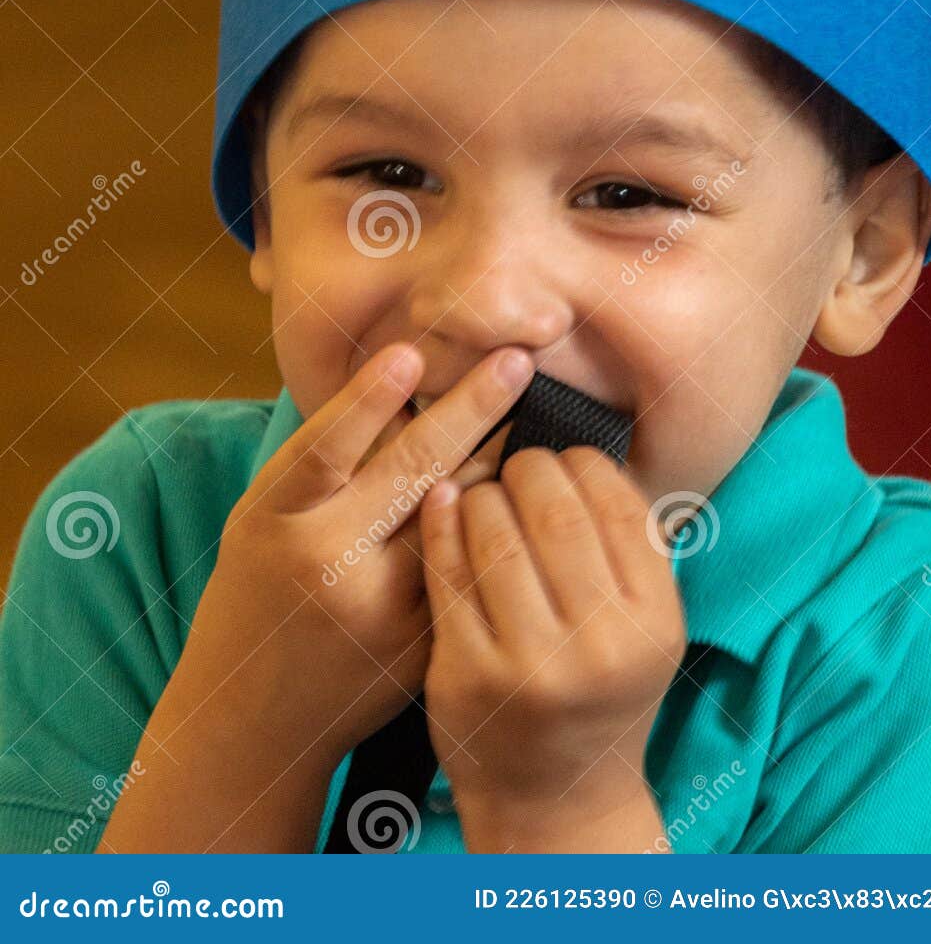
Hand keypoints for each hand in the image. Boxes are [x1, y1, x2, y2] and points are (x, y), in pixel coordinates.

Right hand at [179, 342, 534, 769]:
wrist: (251, 721)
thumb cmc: (258, 591)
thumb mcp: (262, 517)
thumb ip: (322, 461)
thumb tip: (403, 376)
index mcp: (275, 522)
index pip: (326, 447)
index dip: (368, 400)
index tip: (411, 352)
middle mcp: (327, 564)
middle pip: (408, 473)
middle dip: (470, 410)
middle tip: (517, 360)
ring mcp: (381, 611)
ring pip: (454, 518)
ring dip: (498, 462)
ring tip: (536, 409)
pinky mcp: (421, 646)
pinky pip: (468, 568)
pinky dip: (495, 524)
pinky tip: (525, 487)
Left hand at [419, 444, 686, 834]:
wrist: (555, 805)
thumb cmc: (600, 696)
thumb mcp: (642, 631)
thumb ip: (627, 550)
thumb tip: (584, 448)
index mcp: (651, 626)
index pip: (617, 505)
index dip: (585, 462)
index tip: (566, 456)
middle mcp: (597, 647)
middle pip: (554, 510)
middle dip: (529, 467)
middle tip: (518, 463)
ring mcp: (527, 665)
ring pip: (495, 532)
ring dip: (483, 492)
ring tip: (483, 491)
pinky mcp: (464, 675)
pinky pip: (447, 572)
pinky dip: (442, 524)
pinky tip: (443, 502)